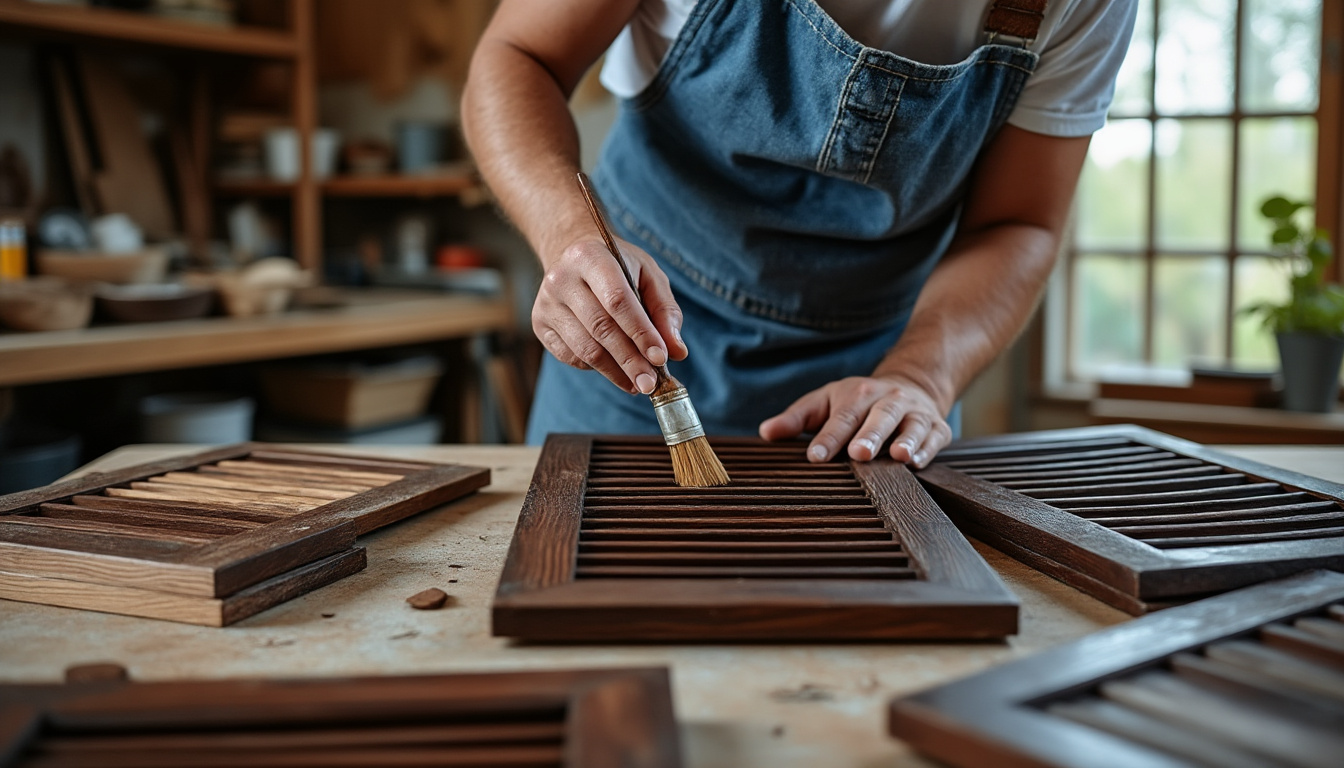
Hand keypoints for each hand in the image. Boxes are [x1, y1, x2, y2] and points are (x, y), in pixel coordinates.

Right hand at [533, 235, 685, 393]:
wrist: (570, 253)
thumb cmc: (618, 267)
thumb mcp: (648, 275)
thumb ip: (665, 311)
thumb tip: (676, 352)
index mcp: (589, 256)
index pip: (617, 300)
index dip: (640, 332)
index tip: (660, 358)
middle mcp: (561, 278)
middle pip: (600, 328)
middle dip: (630, 360)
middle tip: (650, 384)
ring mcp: (546, 303)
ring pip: (584, 348)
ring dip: (615, 372)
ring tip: (638, 384)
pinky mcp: (539, 324)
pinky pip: (571, 356)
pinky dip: (596, 368)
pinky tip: (615, 370)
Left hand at [758, 374, 952, 467]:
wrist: (912, 384)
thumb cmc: (857, 402)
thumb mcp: (825, 402)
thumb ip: (797, 419)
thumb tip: (766, 433)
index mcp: (856, 395)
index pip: (841, 418)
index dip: (828, 438)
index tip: (816, 457)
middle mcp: (887, 401)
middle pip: (878, 417)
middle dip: (870, 435)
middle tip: (859, 454)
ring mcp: (914, 413)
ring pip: (912, 425)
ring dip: (906, 440)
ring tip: (899, 456)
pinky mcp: (937, 428)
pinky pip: (934, 437)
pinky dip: (928, 449)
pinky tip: (918, 462)